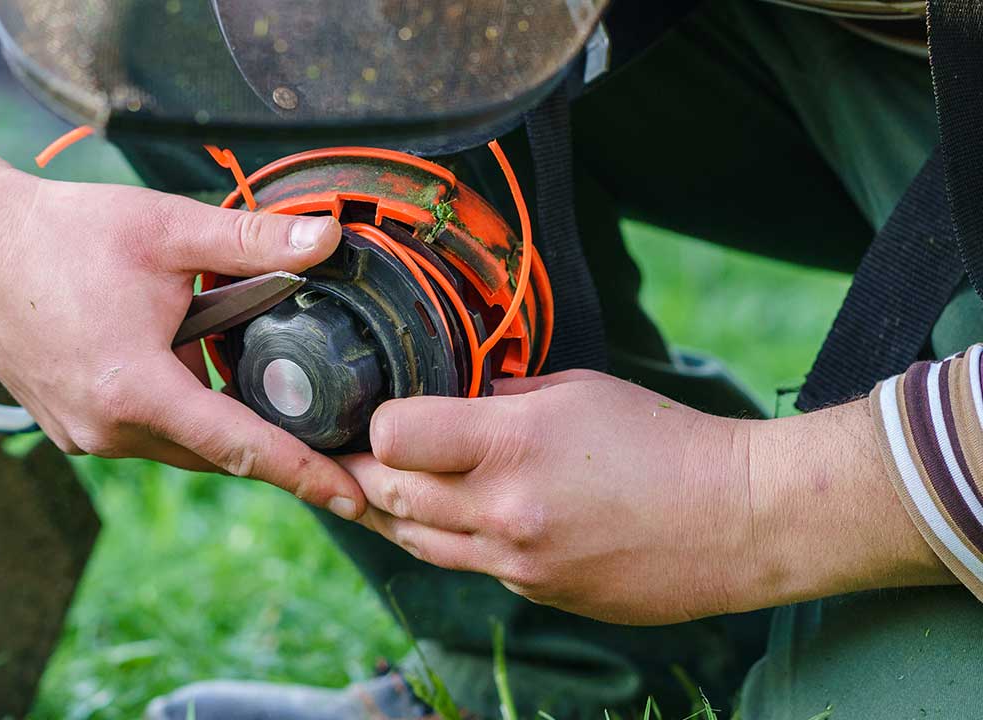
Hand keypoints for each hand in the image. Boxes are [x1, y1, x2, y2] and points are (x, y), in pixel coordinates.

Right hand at [0, 81, 365, 519]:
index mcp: (135, 390)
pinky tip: (194, 374)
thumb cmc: (62, 232)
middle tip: (331, 441)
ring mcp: (82, 436)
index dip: (305, 474)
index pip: (242, 447)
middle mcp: (107, 430)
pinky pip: (144, 436)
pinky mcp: (67, 428)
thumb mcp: (166, 228)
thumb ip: (251, 239)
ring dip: (219, 424)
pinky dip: (179, 417)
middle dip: (272, 449)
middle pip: (215, 452)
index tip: (354, 499)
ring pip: (179, 446)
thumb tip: (331, 238)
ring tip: (260, 390)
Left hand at [344, 370, 950, 624]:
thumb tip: (451, 399)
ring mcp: (517, 563)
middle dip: (369, 472)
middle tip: (361, 455)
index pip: (394, 437)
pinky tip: (471, 518)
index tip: (388, 417)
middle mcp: (504, 510)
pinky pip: (470, 566)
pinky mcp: (536, 593)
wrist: (737, 520)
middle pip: (389, 495)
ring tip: (391, 488)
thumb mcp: (576, 390)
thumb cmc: (662, 439)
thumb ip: (501, 398)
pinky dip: (458, 541)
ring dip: (396, 514)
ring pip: (416, 542)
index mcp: (512, 444)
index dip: (381, 425)